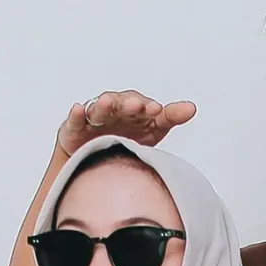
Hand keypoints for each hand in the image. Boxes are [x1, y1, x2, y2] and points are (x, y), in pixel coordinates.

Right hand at [57, 91, 197, 155]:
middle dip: (127, 104)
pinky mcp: (74, 128)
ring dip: (103, 105)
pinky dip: (76, 113)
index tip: (156, 110)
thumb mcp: (151, 130)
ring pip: (98, 109)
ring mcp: (93, 119)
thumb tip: (191, 107)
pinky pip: (74, 120)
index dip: (147, 107)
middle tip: (136, 106)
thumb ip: (169, 117)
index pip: (141, 105)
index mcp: (132, 110)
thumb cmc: (125, 140)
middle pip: (120, 103)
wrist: (94, 162)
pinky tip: (78, 109)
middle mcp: (113, 110)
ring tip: (107, 104)